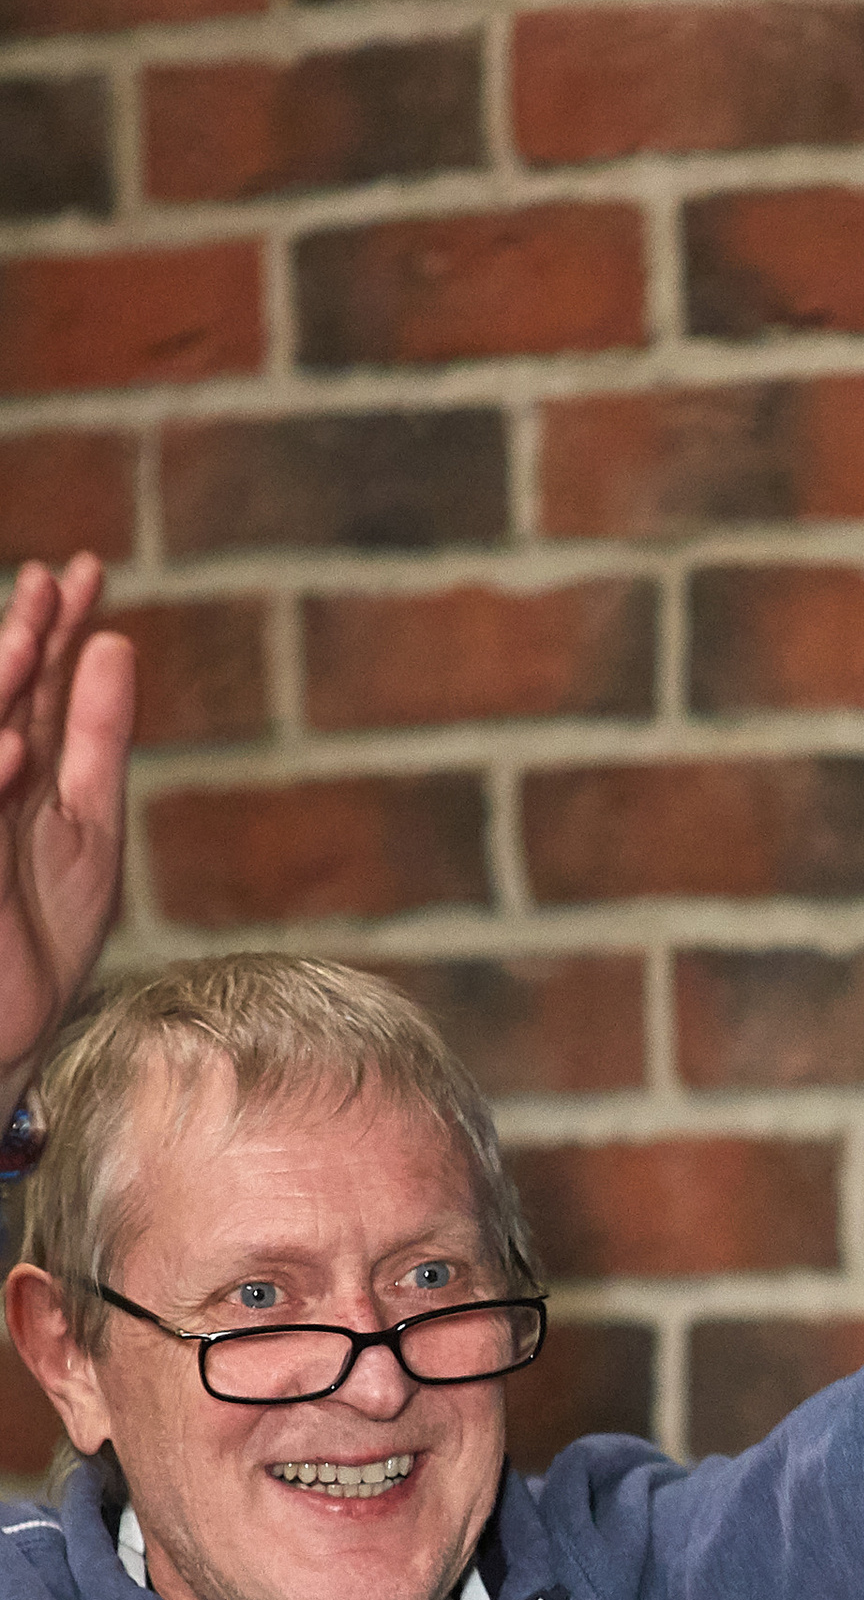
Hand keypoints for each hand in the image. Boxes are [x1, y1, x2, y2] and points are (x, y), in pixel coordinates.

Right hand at [0, 556, 133, 1103]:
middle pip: (0, 697)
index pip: (37, 684)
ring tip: (31, 638)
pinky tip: (12, 750)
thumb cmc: (43, 929)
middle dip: (22, 638)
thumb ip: (98, 737)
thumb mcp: (90, 824)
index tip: (90, 570)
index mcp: (18, 771)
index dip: (58, 626)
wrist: (13, 1028)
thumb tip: (116, 642)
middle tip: (53, 580)